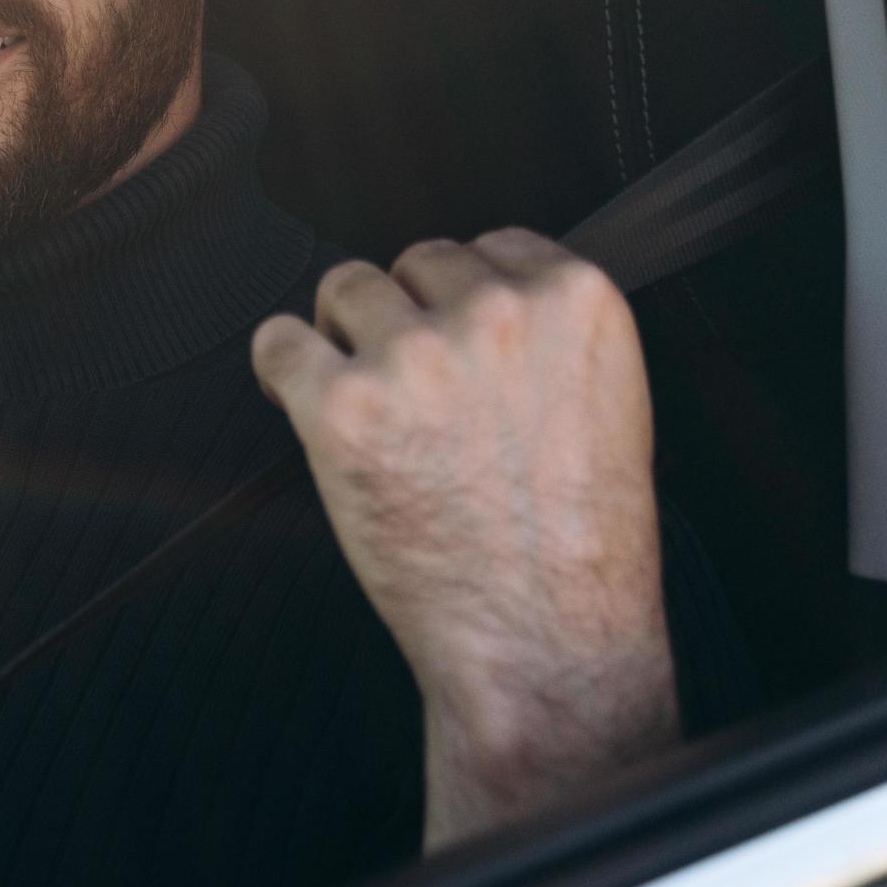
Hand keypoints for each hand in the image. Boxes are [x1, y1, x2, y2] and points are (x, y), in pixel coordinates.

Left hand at [251, 229, 679, 848]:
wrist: (545, 638)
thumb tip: (476, 294)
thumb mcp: (607, 402)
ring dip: (345, 339)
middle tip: (415, 394)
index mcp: (575, 302)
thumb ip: (547, 334)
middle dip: (405, 318)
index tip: (454, 343)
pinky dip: (282, 368)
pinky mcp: (343, 406)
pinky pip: (279, 341)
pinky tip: (303, 402)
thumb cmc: (576, 542)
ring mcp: (414, 357)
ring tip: (372, 408)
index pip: (488, 247)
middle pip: (411, 263)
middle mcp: (495, 314)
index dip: (461, 300)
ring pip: (344, 289)